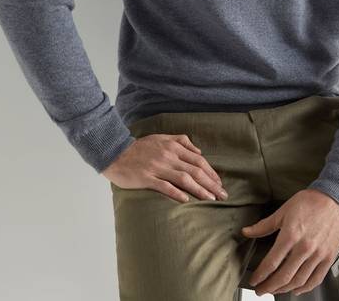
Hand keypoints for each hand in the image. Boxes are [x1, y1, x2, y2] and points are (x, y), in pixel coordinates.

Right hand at [101, 133, 228, 203]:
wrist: (115, 152)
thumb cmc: (140, 147)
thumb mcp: (162, 138)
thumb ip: (181, 141)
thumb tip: (199, 151)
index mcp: (172, 146)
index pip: (198, 160)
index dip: (211, 172)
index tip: (219, 183)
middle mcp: (168, 156)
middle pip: (194, 170)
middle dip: (211, 183)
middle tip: (223, 194)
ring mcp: (157, 167)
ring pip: (184, 179)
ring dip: (199, 189)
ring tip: (211, 198)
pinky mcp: (146, 178)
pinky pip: (164, 186)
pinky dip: (177, 193)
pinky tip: (187, 200)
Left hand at [241, 188, 338, 295]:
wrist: (333, 199)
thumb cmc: (308, 202)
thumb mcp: (283, 211)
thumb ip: (264, 225)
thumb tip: (246, 232)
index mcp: (291, 235)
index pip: (271, 262)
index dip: (260, 275)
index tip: (254, 280)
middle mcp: (305, 247)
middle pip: (284, 276)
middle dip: (270, 287)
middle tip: (261, 290)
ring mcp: (318, 254)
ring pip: (299, 281)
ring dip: (284, 289)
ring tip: (275, 290)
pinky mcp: (329, 257)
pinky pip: (316, 279)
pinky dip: (305, 288)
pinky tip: (296, 289)